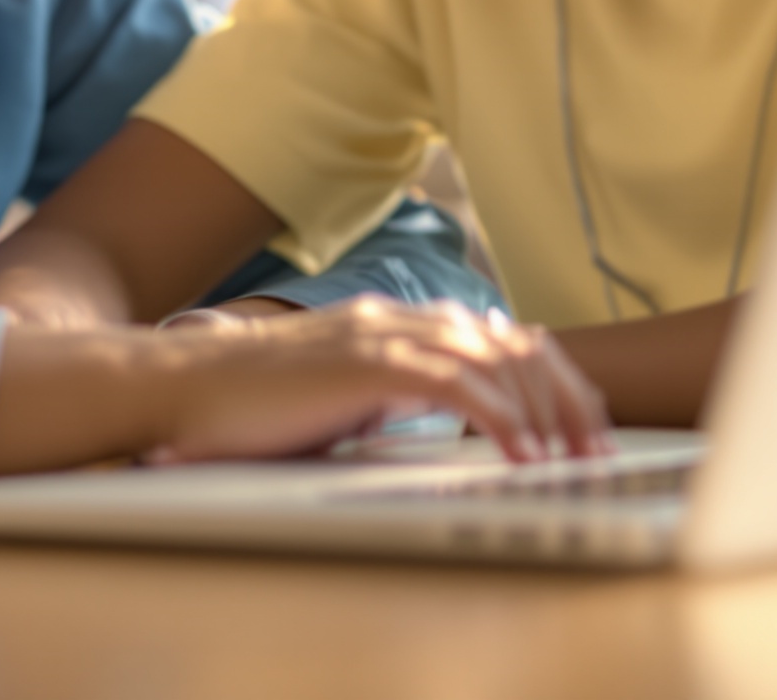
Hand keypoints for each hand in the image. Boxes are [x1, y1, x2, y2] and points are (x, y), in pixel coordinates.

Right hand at [144, 297, 607, 465]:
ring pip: (495, 358)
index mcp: (396, 325)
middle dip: (564, 395)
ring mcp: (382, 336)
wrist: (182, 386)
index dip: (549, 376)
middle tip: (593, 448)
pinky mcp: (364, 365)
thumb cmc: (254, 405)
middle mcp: (397, 319)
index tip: (579, 423)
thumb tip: (448, 417)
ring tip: (569, 456)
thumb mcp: (342, 394)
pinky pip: (454, 385)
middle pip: (512, 342)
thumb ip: (393, 392)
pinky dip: (498, 417)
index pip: (497, 337)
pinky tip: (520, 452)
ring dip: (544, 409)